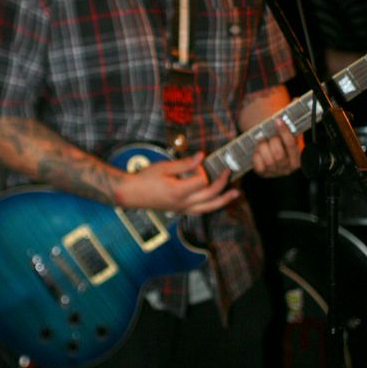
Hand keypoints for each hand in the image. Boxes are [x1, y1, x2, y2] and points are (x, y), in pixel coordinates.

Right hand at [114, 151, 239, 213]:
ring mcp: (182, 209)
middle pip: (210, 196)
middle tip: (229, 172)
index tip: (197, 161)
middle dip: (222, 184)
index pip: (201, 181)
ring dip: (223, 200)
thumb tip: (201, 156)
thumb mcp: (164, 167)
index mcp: (178, 191)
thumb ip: (185, 164)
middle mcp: (183, 203)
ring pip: (208, 208)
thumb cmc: (145, 179)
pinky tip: (217, 201)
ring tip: (235, 194)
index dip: (202, 169)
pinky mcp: (180, 211)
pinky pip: (200, 211)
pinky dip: (211, 206)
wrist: (131, 194)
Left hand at [250, 117, 302, 177]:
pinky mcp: (264, 174)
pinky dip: (257, 156)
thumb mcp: (286, 137)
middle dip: (272, 142)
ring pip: (268, 161)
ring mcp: (275, 172)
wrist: (270, 150)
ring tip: (262, 141)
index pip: (291, 145)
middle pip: (279, 155)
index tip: (277, 120)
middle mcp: (288, 168)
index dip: (284, 132)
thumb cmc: (280, 142)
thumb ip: (288, 131)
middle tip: (268, 135)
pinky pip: (259, 166)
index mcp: (297, 158)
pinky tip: (258, 151)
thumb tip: (283, 120)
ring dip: (263, 147)